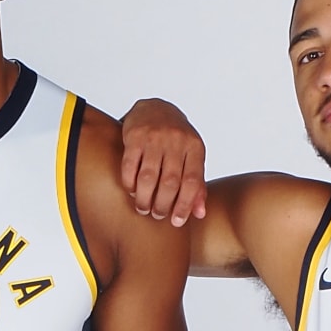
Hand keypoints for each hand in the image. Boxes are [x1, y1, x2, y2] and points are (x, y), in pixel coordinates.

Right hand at [119, 99, 207, 226]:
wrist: (155, 108)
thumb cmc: (176, 141)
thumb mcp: (192, 158)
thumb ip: (196, 185)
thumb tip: (200, 214)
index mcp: (195, 147)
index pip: (191, 182)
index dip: (184, 206)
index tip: (176, 222)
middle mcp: (176, 140)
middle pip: (169, 183)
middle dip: (162, 205)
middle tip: (157, 215)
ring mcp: (155, 137)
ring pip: (148, 178)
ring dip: (144, 199)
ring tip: (143, 208)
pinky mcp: (134, 136)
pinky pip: (130, 167)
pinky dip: (130, 184)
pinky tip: (132, 191)